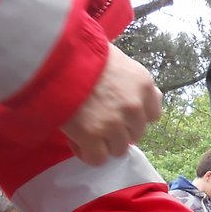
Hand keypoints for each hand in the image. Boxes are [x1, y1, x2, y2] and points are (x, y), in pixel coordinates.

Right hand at [61, 45, 162, 165]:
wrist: (56, 58)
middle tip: (100, 121)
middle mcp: (134, 106)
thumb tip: (153, 96)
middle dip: (120, 131)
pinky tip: (78, 141)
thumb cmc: (84, 53)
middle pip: (136, 134)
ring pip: (119, 149)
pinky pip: (97, 158)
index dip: (135, 117)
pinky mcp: (92, 136)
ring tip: (88, 131)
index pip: (153, 115)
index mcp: (143, 85)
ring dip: (104, 144)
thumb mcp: (119, 60)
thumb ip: (135, 82)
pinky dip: (87, 153)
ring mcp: (114, 123)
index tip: (121, 114)